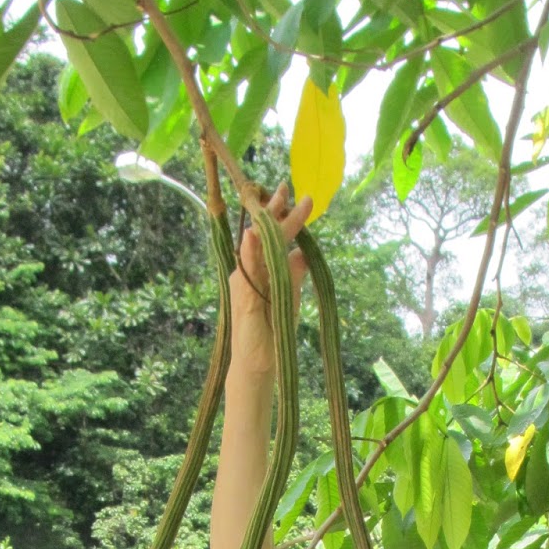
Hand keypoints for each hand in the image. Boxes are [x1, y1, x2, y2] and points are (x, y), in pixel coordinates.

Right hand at [228, 182, 311, 381]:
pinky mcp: (243, 299)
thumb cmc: (273, 332)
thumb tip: (302, 253)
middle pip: (263, 236)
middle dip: (274, 210)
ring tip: (269, 199)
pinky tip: (250, 235)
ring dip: (262, 223)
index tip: (305, 198)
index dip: (288, 218)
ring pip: (254, 248)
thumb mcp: (288, 299)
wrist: (259, 363)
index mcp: (264, 271)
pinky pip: (247, 272)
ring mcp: (245, 284)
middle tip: (286, 185)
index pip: (275, 239)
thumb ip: (293, 275)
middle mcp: (251, 273)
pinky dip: (249, 253)